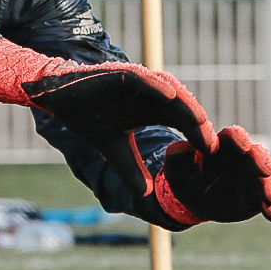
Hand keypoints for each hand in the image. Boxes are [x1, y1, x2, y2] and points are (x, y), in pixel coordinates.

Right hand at [18, 64, 217, 198]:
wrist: (59, 99)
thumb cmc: (87, 119)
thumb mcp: (114, 151)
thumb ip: (130, 169)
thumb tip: (145, 195)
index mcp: (152, 110)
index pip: (182, 122)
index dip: (196, 136)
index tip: (210, 156)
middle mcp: (150, 95)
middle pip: (182, 107)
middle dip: (197, 124)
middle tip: (211, 144)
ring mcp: (138, 83)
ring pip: (168, 91)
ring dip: (185, 104)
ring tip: (200, 120)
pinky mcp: (121, 74)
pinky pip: (144, 78)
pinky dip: (157, 86)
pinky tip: (170, 97)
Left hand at [154, 124, 270, 225]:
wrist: (193, 201)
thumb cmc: (183, 177)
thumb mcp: (175, 167)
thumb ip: (177, 155)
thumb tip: (183, 146)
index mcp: (222, 145)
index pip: (233, 137)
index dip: (238, 140)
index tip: (242, 145)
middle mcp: (242, 159)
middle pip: (256, 156)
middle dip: (261, 162)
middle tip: (265, 170)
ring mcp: (252, 178)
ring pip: (266, 179)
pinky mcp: (257, 198)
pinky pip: (269, 202)